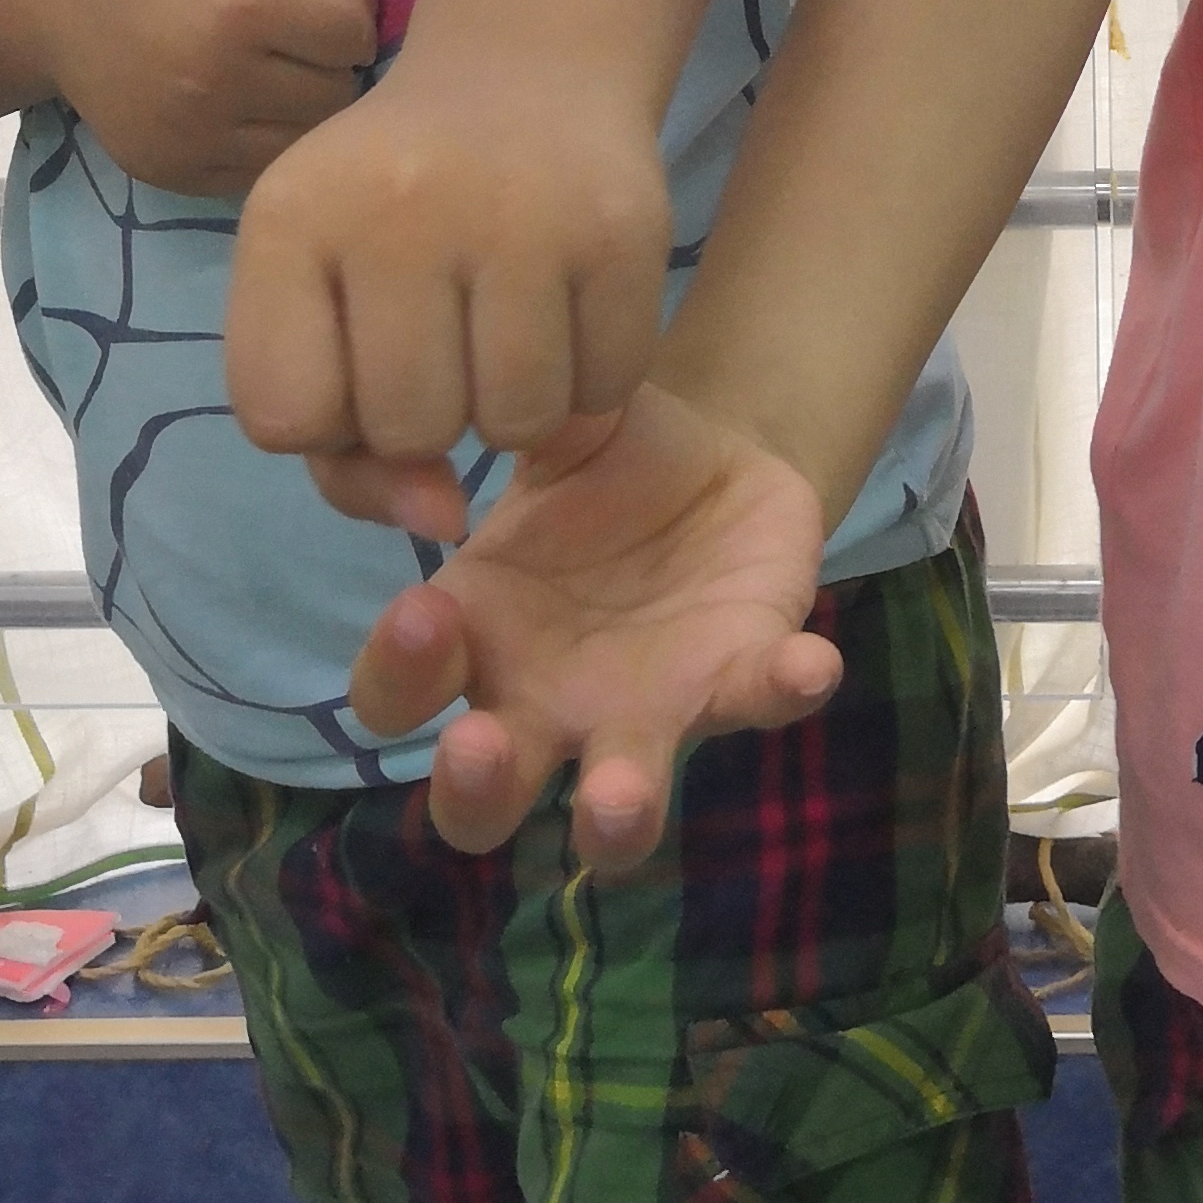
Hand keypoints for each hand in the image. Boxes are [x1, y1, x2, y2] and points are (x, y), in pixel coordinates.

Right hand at [16, 0, 376, 197]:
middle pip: (338, 96)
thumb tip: (380, 22)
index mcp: (241, 2)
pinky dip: (266, 143)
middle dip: (332, 66)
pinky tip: (240, 106)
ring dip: (306, 111)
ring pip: (306, 144)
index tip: (317, 3)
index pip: (355, 35)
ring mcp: (193, 136)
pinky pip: (261, 173)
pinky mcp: (173, 174)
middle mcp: (218, 78)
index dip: (348, 15)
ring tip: (272, 75)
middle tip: (297, 42)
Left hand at [225, 63, 672, 544]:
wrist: (524, 72)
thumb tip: (443, 522)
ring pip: (513, 426)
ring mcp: (519, 214)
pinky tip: (572, 310)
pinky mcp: (621, 228)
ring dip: (517, 408)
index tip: (358, 359)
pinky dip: (592, 379)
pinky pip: (606, 389)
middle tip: (449, 338)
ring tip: (509, 330)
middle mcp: (398, 206)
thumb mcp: (326, 294)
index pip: (281, 417)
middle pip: (407, 428)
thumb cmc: (401, 208)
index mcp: (290, 219)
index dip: (329, 420)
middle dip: (432, 414)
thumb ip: (343, 443)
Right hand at [342, 383, 837, 862]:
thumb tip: (473, 390)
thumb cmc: (600, 453)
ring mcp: (640, 713)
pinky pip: (758, 699)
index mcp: (474, 634)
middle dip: (473, 790)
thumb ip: (506, 415)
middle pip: (479, 799)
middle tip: (484, 747)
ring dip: (615, 813)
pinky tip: (808, 661)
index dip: (398, 671)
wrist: (716, 453)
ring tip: (616, 797)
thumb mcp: (548, 424)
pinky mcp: (735, 681)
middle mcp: (542, 703)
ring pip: (615, 812)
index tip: (424, 611)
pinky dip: (782, 687)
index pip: (395, 693)